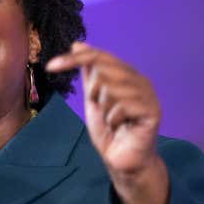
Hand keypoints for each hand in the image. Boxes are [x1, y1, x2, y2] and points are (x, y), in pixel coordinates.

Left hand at [46, 41, 161, 175]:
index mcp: (126, 74)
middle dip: (94, 93)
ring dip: (105, 110)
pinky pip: (121, 107)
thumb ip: (88, 73)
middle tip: (103, 110)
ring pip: (110, 89)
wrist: (121, 160)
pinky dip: (114, 120)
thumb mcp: (92, 98)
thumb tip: (78, 44)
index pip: (98, 56)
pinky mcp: (153, 110)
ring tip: (114, 121)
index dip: (74, 59)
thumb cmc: (109, 130)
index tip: (50, 67)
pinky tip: (122, 128)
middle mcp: (140, 80)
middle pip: (103, 71)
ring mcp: (148, 94)